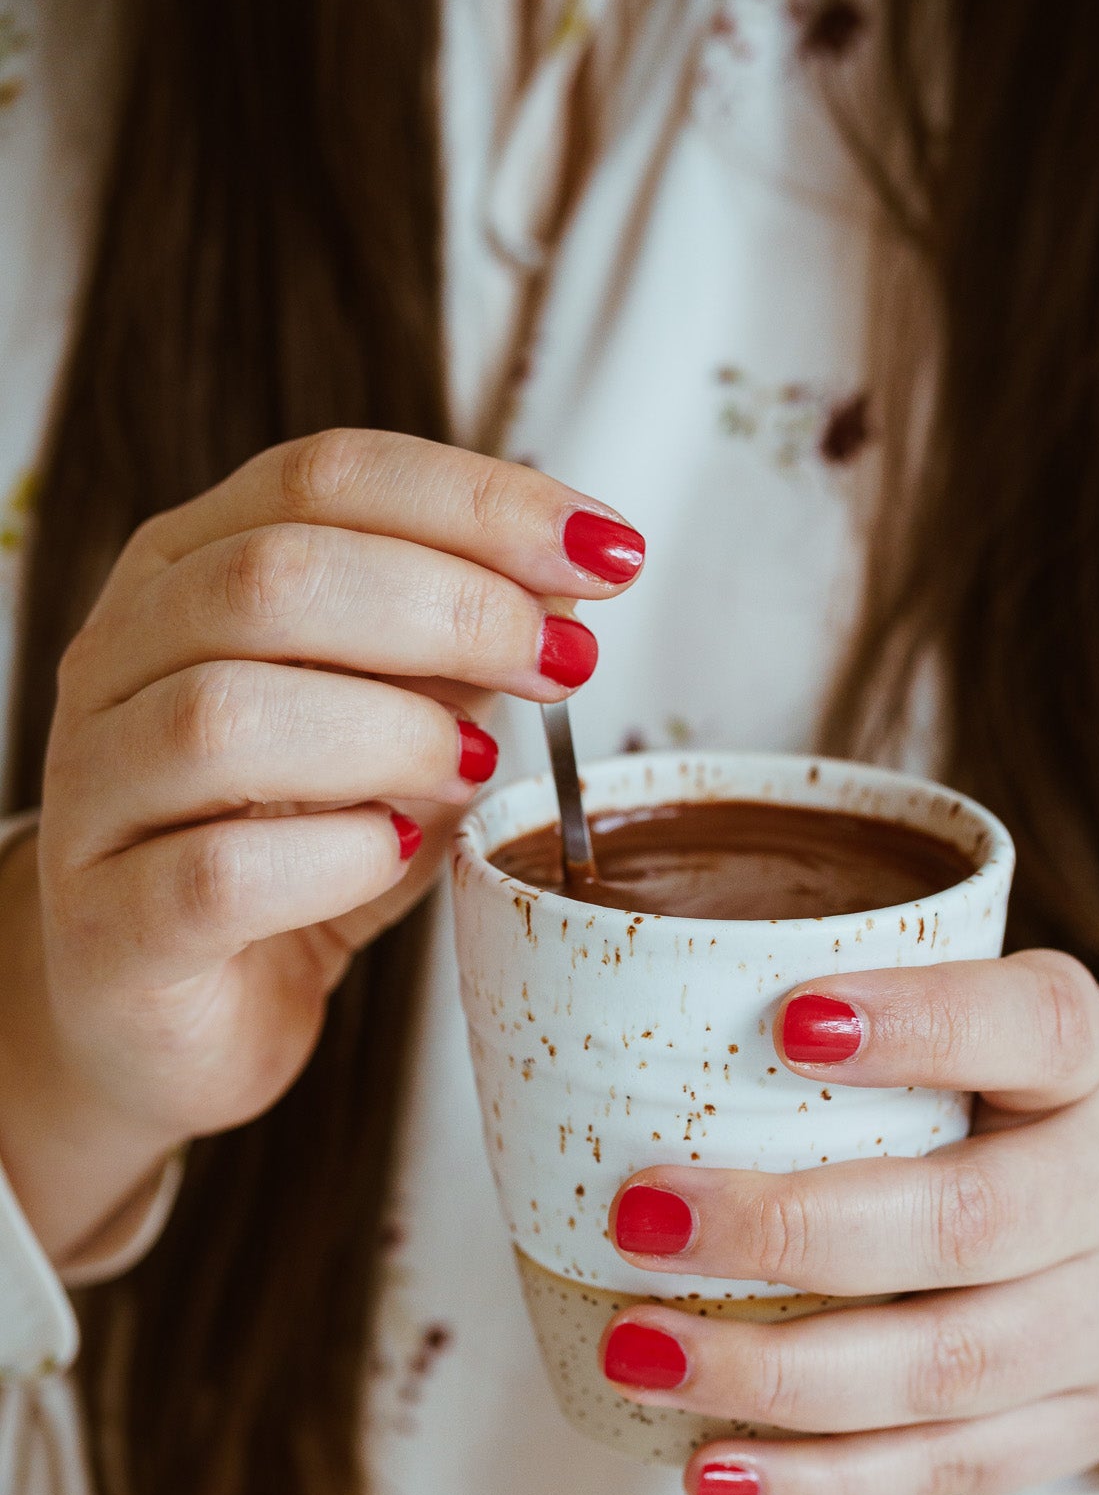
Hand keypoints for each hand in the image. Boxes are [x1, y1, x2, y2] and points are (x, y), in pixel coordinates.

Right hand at [0, 430, 642, 1255]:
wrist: (172, 1017)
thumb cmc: (287, 857)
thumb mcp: (391, 733)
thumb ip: (455, 657)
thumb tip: (573, 592)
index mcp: (182, 576)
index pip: (321, 477)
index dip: (479, 502)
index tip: (606, 552)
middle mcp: (117, 664)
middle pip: (273, 576)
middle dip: (454, 607)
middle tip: (561, 665)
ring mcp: (96, 795)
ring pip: (224, 714)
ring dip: (392, 734)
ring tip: (474, 773)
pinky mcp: (113, 929)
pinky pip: (219, 872)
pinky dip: (334, 856)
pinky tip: (390, 854)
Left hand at [603, 951, 1098, 1494]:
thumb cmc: (1015, 1116)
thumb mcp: (988, 1033)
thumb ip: (878, 1012)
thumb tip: (654, 1023)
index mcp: (1092, 1063)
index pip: (1034, 1027)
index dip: (921, 1025)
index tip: (788, 1022)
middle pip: (967, 1223)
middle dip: (786, 1229)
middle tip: (642, 1218)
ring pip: (942, 1368)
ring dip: (772, 1370)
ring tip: (638, 1349)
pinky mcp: (1071, 1432)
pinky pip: (938, 1469)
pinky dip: (815, 1480)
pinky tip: (710, 1468)